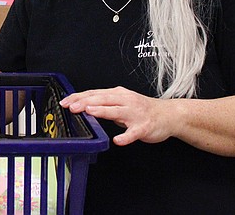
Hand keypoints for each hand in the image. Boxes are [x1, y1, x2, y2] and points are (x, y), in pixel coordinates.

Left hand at [59, 86, 173, 146]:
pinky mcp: (143, 127)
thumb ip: (106, 104)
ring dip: (102, 111)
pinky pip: (133, 133)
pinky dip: (125, 136)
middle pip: (103, 99)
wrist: (169, 115)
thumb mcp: (123, 102)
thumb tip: (86, 105)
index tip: (66, 101)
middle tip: (71, 107)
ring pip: (116, 111)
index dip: (79, 97)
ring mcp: (135, 113)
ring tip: (89, 112)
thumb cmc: (143, 109)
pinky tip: (117, 140)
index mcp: (118, 94)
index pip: (95, 93)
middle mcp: (126, 101)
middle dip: (86, 102)